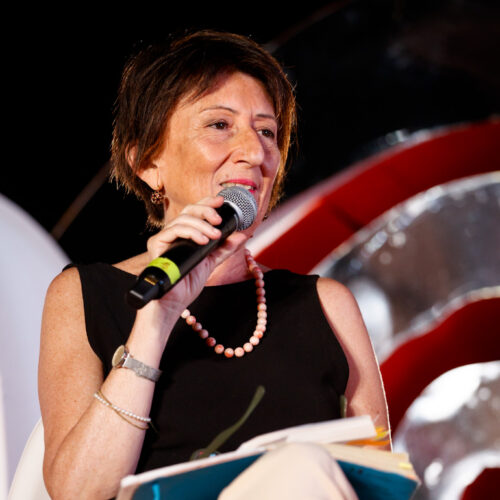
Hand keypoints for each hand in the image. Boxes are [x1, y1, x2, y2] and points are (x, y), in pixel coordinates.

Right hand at [144, 195, 248, 316]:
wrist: (174, 303)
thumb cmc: (186, 284)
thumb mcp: (211, 262)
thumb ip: (225, 249)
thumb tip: (241, 235)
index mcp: (184, 234)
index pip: (194, 211)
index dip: (207, 203)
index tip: (222, 201)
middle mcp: (173, 233)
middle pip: (188, 210)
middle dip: (206, 211)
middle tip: (219, 221)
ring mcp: (164, 238)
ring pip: (183, 219)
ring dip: (202, 225)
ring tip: (215, 236)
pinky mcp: (156, 244)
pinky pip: (173, 230)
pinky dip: (191, 233)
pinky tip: (203, 241)